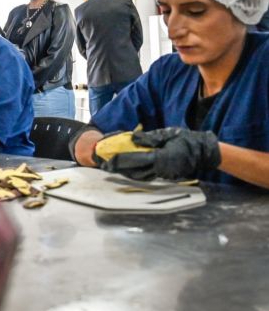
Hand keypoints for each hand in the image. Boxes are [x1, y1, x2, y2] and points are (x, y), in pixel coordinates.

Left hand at [102, 127, 220, 180]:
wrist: (203, 151)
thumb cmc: (186, 140)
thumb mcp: (167, 134)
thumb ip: (149, 137)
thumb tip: (132, 139)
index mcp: (161, 157)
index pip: (135, 160)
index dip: (120, 161)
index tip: (108, 160)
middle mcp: (161, 168)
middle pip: (134, 171)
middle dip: (119, 169)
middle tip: (105, 166)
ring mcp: (163, 173)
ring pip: (139, 176)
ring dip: (125, 173)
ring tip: (113, 168)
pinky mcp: (164, 175)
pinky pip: (146, 176)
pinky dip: (135, 173)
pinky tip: (128, 170)